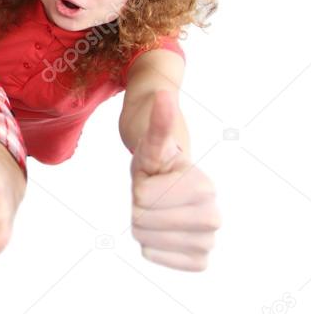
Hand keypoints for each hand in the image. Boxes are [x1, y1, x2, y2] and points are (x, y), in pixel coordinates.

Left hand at [131, 91, 219, 270]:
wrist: (170, 180)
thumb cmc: (158, 154)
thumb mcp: (152, 136)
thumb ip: (159, 119)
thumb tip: (162, 93)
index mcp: (204, 187)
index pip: (142, 198)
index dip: (139, 186)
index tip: (155, 177)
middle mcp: (213, 216)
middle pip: (142, 220)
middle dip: (138, 205)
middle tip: (152, 194)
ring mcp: (208, 240)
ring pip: (145, 240)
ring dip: (142, 224)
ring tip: (156, 210)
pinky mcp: (199, 259)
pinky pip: (158, 258)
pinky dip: (151, 247)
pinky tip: (160, 233)